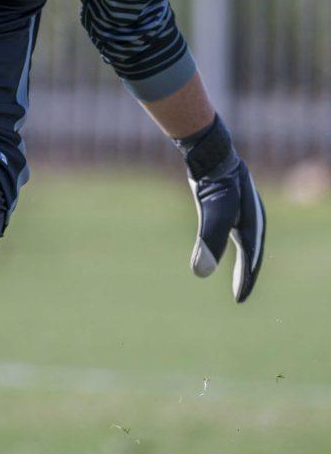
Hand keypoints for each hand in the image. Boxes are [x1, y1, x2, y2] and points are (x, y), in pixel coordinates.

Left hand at [179, 116, 265, 302]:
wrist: (211, 153)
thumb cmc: (216, 184)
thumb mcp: (213, 214)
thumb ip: (209, 243)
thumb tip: (200, 274)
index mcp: (253, 227)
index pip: (251, 261)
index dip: (245, 281)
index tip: (238, 300)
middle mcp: (252, 219)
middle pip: (252, 253)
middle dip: (247, 273)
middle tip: (239, 293)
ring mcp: (242, 210)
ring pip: (245, 241)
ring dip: (242, 259)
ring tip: (237, 275)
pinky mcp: (230, 202)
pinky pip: (234, 229)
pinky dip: (230, 242)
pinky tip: (221, 244)